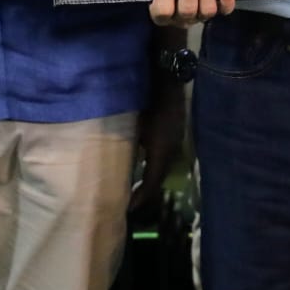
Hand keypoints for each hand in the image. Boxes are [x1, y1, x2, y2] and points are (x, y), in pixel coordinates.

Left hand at [128, 75, 184, 221]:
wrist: (166, 80)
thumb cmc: (145, 102)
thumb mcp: (133, 127)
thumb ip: (126, 149)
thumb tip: (114, 168)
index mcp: (161, 152)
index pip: (151, 184)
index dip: (139, 198)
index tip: (126, 208)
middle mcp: (171, 151)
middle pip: (158, 179)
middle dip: (145, 192)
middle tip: (129, 202)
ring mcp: (175, 142)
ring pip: (162, 168)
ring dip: (149, 179)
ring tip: (135, 188)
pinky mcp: (175, 135)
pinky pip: (164, 157)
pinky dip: (154, 166)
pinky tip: (143, 165)